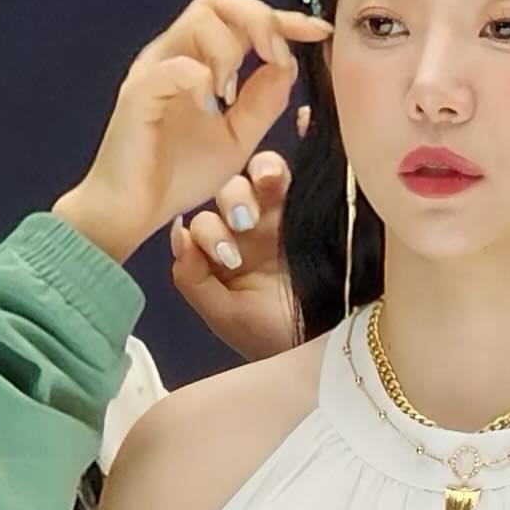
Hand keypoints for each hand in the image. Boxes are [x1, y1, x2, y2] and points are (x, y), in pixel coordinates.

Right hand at [53, 0, 330, 261]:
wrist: (136, 211)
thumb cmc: (179, 174)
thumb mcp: (239, 138)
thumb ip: (263, 102)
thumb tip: (288, 65)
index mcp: (200, 60)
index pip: (242, 16)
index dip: (284, 18)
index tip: (319, 31)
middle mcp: (176, 54)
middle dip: (259, 19)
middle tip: (275, 57)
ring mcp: (155, 69)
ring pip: (200, 20)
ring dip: (230, 51)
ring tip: (230, 95)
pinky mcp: (138, 93)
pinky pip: (175, 66)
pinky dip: (201, 80)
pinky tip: (210, 108)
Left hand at [171, 140, 301, 359]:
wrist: (331, 346)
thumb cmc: (276, 337)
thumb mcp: (225, 315)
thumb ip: (192, 278)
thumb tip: (178, 233)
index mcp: (227, 255)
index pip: (205, 222)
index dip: (208, 231)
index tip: (225, 258)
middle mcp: (254, 232)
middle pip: (231, 193)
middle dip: (232, 202)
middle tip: (244, 223)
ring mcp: (287, 217)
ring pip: (262, 176)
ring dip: (257, 180)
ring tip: (266, 195)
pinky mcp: (316, 208)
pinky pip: (295, 176)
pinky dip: (280, 163)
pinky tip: (280, 167)